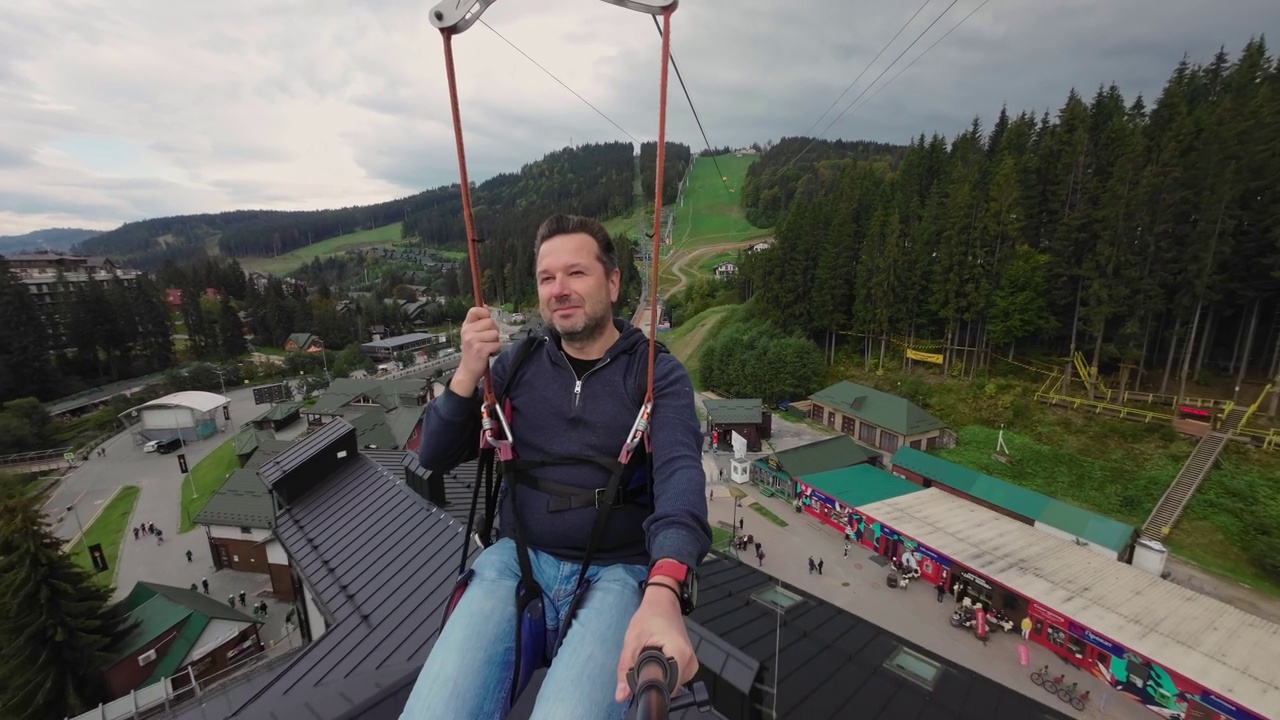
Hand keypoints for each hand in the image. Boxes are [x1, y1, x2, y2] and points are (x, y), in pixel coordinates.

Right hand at [450, 305, 499, 392]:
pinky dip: (495, 350)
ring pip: (495, 334)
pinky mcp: (479, 349)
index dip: (484, 313)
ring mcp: (473, 340)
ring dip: (495, 342)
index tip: (486, 319)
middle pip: (490, 322)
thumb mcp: (472, 334)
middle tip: (487, 340)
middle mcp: (467, 331)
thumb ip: (479, 321)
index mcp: (466, 326)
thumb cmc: (473, 352)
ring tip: (487, 347)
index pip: (475, 310)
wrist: (468, 370)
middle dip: (493, 331)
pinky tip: (488, 353)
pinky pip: (496, 344)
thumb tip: (486, 306)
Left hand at [614, 580, 697, 702]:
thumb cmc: (650, 617)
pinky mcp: (689, 664)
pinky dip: (664, 673)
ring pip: (672, 685)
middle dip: (651, 680)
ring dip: (657, 677)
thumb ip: (626, 669)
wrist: (662, 603)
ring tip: (648, 657)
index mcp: (679, 654)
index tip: (638, 682)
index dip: (649, 689)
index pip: (667, 688)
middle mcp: (690, 662)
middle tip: (641, 663)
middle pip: (669, 688)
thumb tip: (621, 695)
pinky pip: (675, 679)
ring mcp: (692, 664)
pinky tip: (656, 660)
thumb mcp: (632, 642)